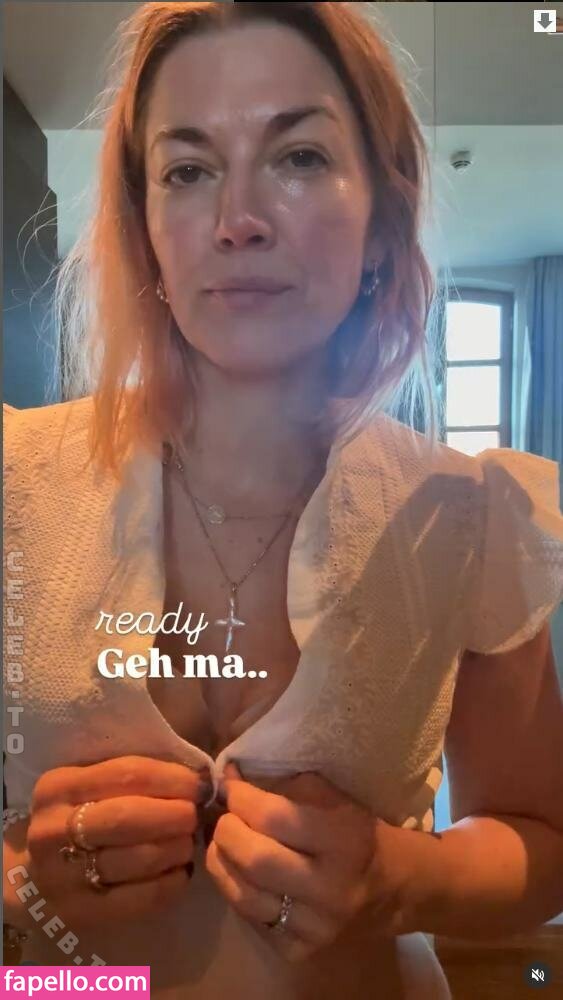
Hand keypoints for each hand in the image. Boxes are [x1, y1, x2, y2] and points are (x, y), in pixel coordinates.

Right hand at [16, 755, 210, 929]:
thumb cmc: (76, 818)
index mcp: (58, 787)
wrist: (33, 876)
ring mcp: (63, 876)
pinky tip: (179, 871)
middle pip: (131, 817)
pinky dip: (172, 882)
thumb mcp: (87, 786)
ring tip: (188, 842)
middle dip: (176, 814)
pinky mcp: (80, 914)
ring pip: (140, 858)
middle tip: (195, 816)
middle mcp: (53, 830)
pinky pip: (142, 898)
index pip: (128, 774)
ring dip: (178, 847)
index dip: (174, 778)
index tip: (200, 785)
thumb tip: (195, 777)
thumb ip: (130, 776)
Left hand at [205, 763, 406, 962]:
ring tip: (223, 843)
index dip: (241, 798)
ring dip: (220, 862)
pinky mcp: (300, 951)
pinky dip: (235, 891)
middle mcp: (331, 888)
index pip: (274, 817)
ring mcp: (316, 927)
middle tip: (225, 817)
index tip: (230, 784)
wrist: (391, 889)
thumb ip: (282, 784)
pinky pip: (249, 920)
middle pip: (255, 859)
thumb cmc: (355, 830)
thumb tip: (229, 777)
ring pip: (243, 896)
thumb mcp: (333, 797)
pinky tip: (240, 873)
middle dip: (226, 830)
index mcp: (345, 840)